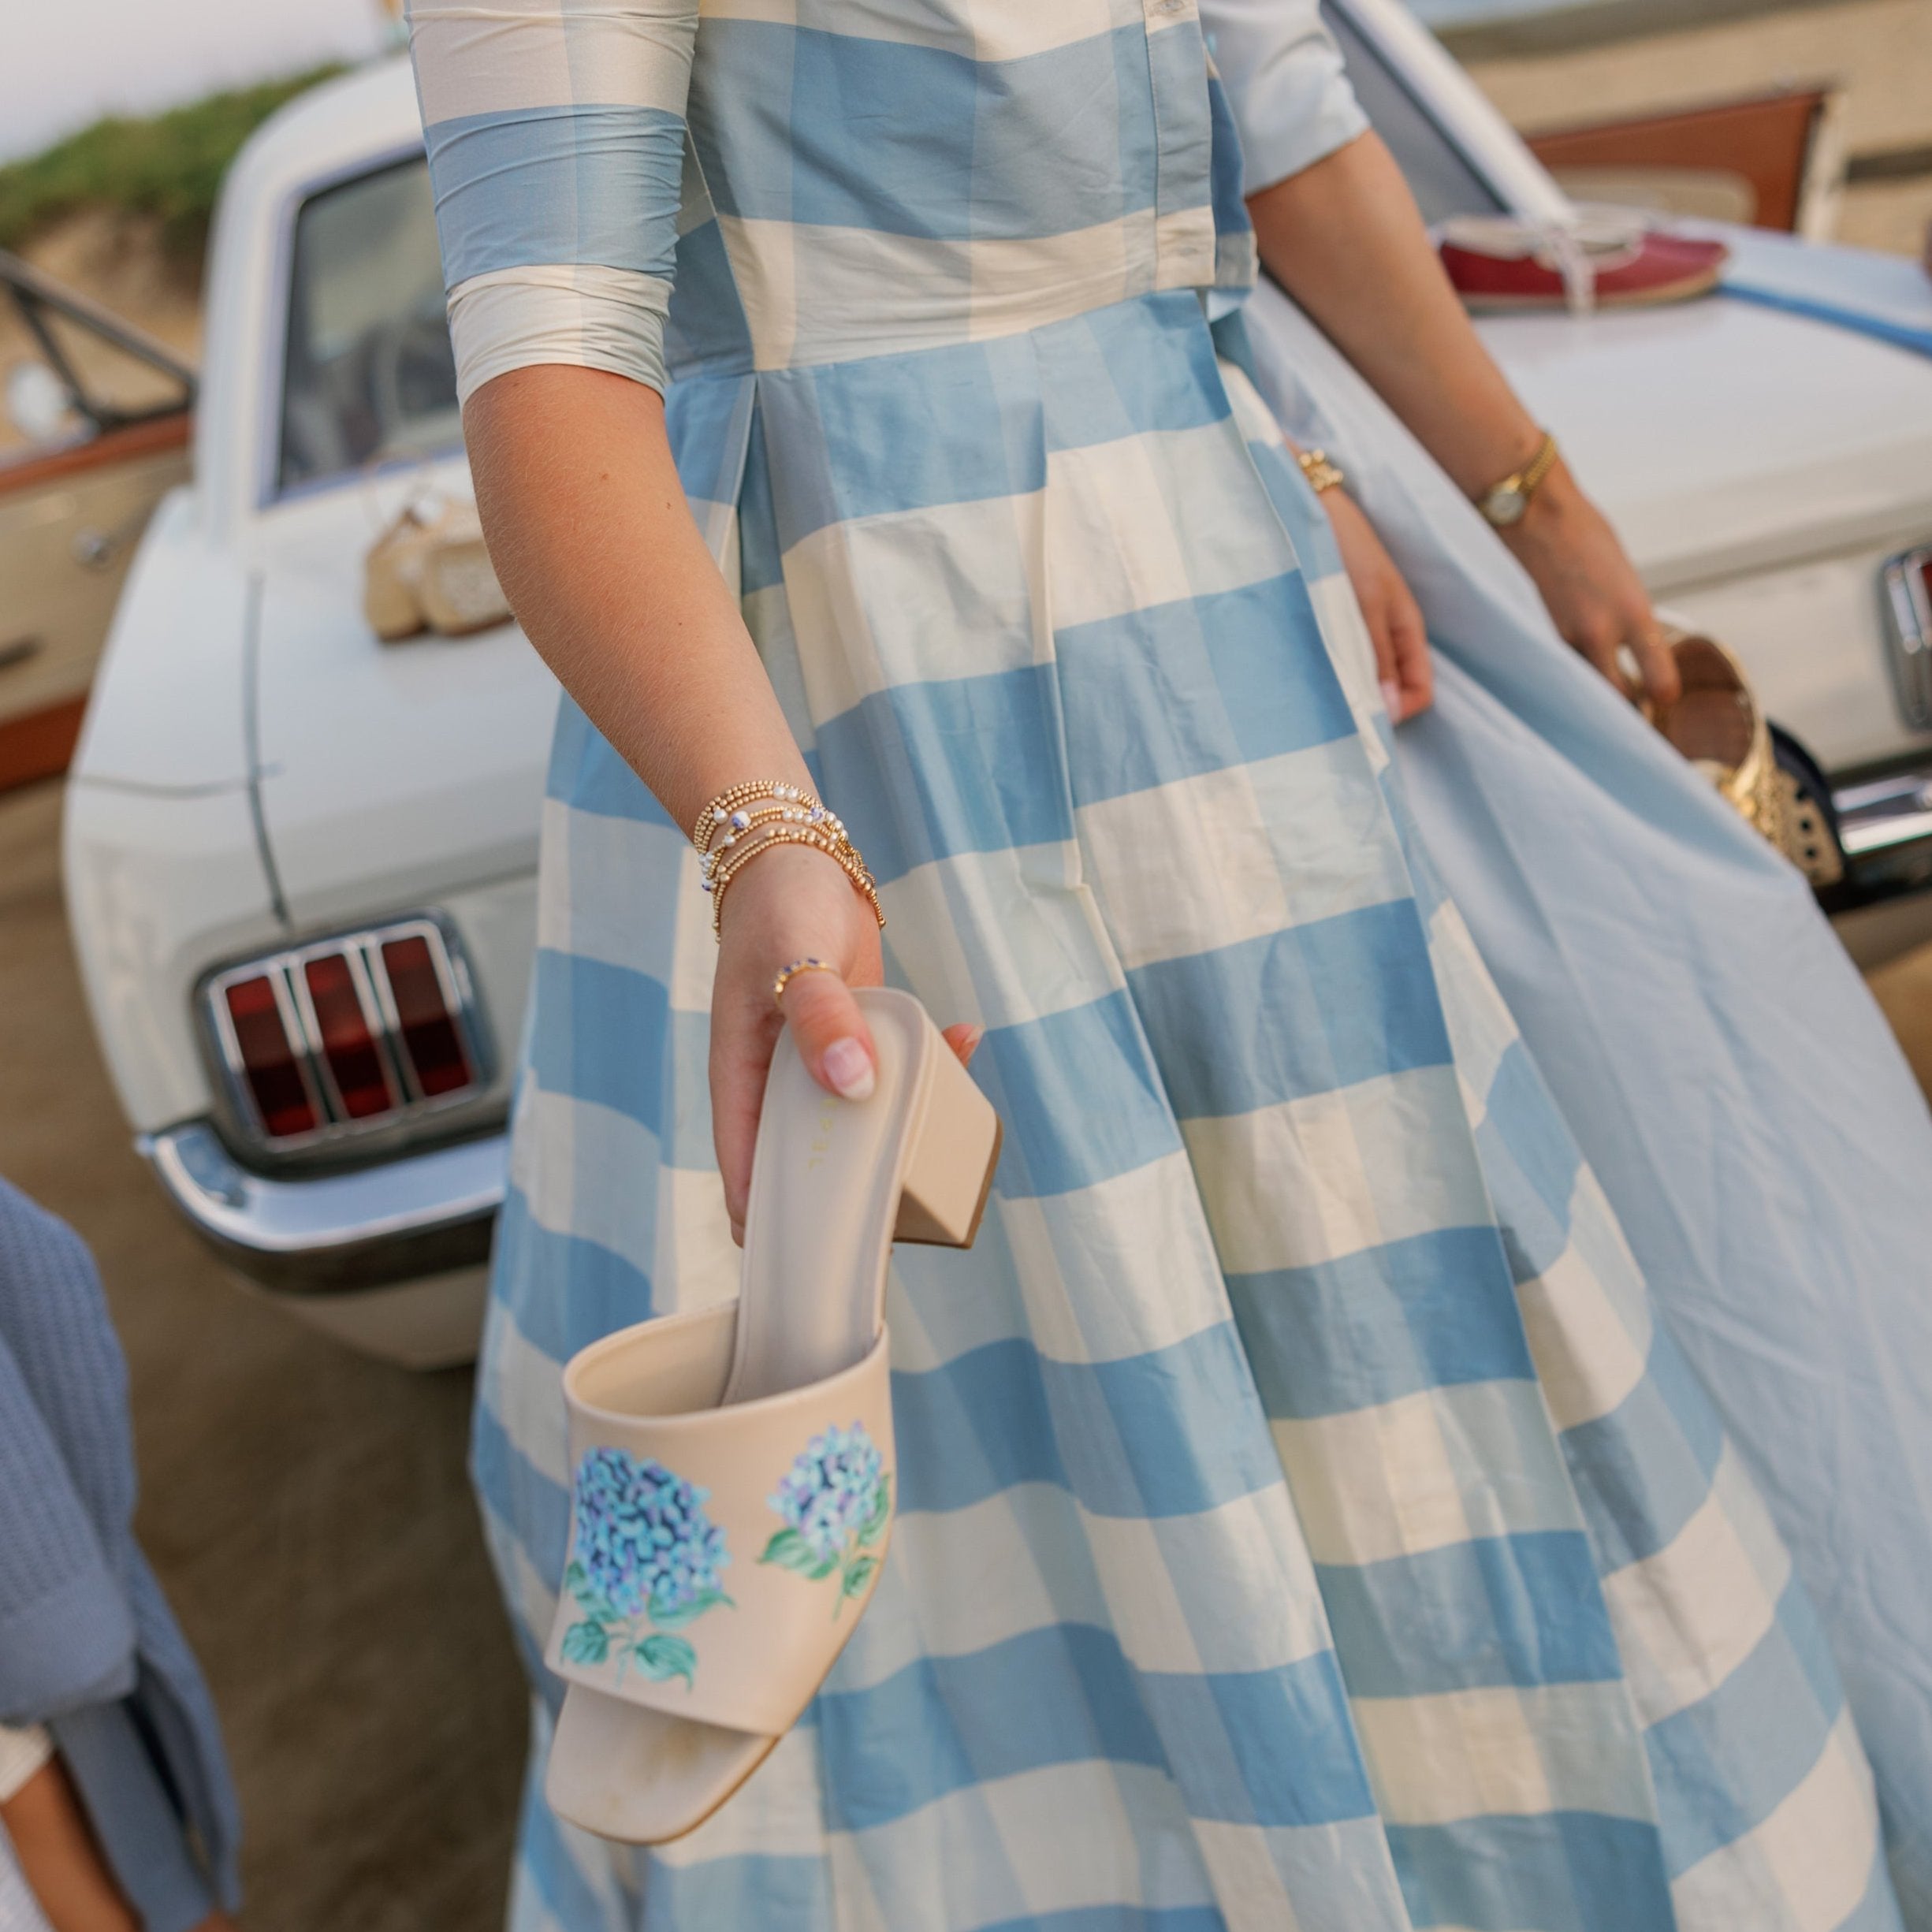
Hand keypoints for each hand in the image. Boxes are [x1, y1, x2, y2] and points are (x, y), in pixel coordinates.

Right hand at [708, 844, 978, 1241]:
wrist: (797, 858)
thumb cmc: (778, 907)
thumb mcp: (794, 957)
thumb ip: (821, 1019)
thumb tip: (853, 1086)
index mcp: (742, 1077)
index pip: (746, 1166)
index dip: (771, 1220)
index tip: (810, 1255)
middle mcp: (781, 1083)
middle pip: (811, 1159)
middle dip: (853, 1188)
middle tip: (908, 1208)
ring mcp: (824, 1065)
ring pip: (862, 1122)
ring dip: (905, 1129)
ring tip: (950, 1133)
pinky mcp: (862, 1041)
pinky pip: (898, 1070)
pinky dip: (933, 1064)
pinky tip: (966, 1044)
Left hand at [1321, 484, 1432, 722]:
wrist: (1302, 499)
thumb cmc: (1339, 544)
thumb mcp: (1363, 603)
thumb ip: (1376, 656)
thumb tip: (1391, 713)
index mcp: (1405, 628)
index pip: (1418, 692)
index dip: (1397, 715)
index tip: (1360, 725)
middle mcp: (1383, 632)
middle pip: (1386, 691)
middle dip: (1364, 710)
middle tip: (1327, 722)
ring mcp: (1355, 626)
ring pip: (1356, 678)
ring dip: (1339, 694)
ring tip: (1308, 701)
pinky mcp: (1327, 618)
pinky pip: (1332, 659)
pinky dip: (1321, 673)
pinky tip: (1295, 677)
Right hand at [1500, 462, 1679, 707]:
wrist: (1527, 510)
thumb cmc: (1577, 530)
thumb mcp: (1620, 574)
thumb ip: (1626, 614)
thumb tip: (1627, 647)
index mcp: (1634, 611)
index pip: (1660, 683)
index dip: (1662, 699)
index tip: (1658, 702)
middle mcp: (1599, 632)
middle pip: (1617, 700)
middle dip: (1621, 709)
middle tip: (1620, 710)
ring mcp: (1559, 638)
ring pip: (1577, 691)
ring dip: (1583, 696)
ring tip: (1583, 694)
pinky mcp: (1527, 636)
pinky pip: (1545, 671)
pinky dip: (1549, 675)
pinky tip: (1547, 671)